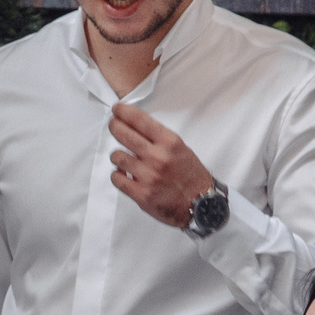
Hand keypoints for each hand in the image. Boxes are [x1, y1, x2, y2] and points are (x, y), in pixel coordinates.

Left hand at [108, 102, 216, 228]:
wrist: (201, 204)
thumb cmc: (191, 176)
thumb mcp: (180, 148)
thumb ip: (159, 139)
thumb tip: (135, 126)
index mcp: (169, 143)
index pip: (140, 120)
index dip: (124, 112)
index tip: (117, 109)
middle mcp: (158, 157)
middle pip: (124, 135)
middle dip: (115, 127)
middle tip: (113, 126)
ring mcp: (148, 176)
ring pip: (117, 157)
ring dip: (117, 156)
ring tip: (122, 157)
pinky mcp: (142, 194)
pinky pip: (117, 178)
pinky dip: (117, 175)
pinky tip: (123, 173)